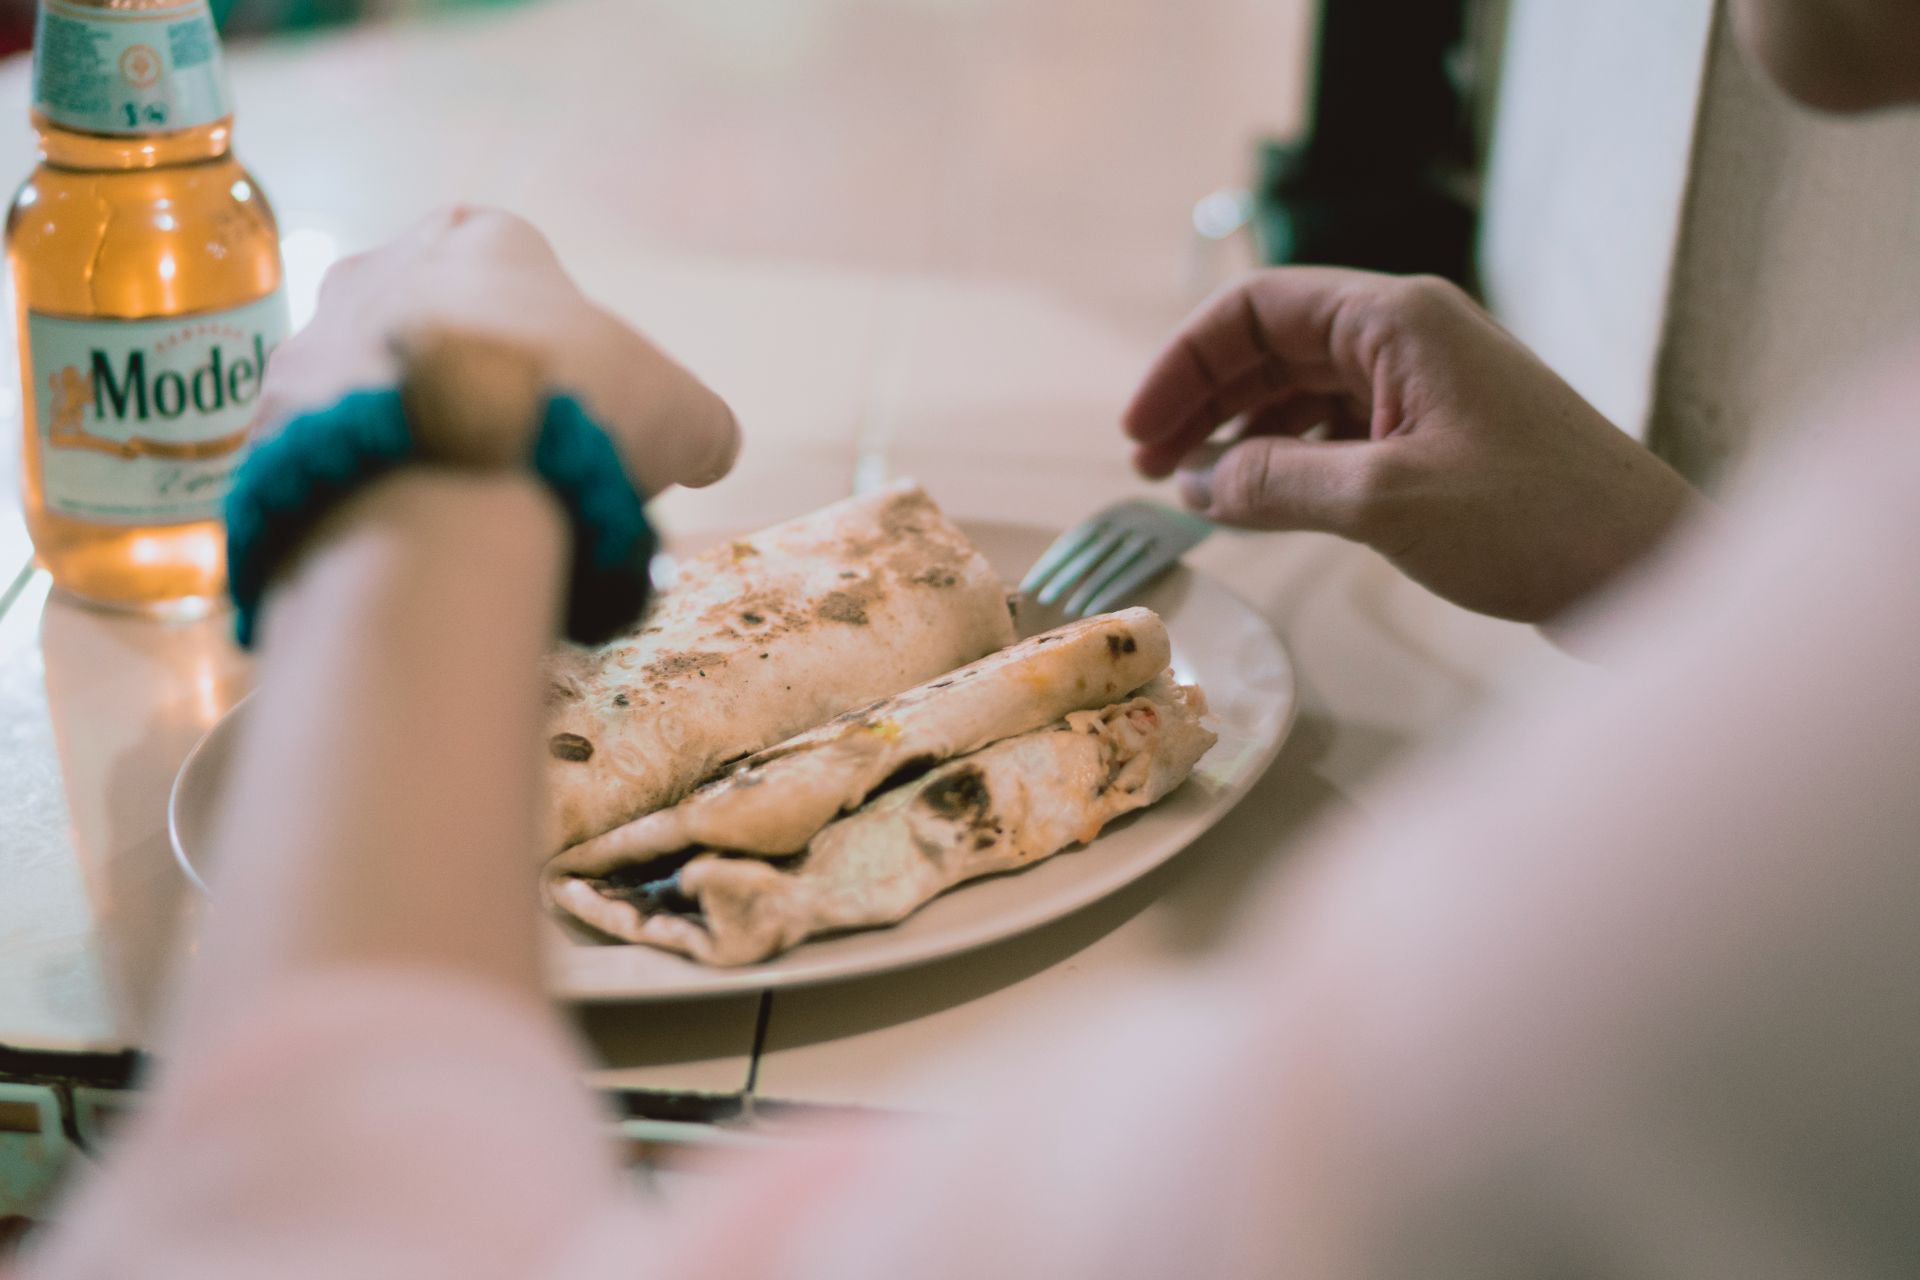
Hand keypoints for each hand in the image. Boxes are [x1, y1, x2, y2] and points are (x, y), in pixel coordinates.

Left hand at [256, 206, 739, 494]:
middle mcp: (377, 270)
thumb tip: (709, 453)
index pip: (519, 267)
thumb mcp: (683, 419)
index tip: (580, 403)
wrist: (442, 486)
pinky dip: (361, 495)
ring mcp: (308, 347)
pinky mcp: (264, 433)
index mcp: (479, 239)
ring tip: (459, 514)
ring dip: (409, 438)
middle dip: (472, 383)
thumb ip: (699, 428)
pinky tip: (405, 540)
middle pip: (435, 325)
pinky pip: (322, 462)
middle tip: (519, 459)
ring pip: (369, 392)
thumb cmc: (574, 416)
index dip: (557, 339)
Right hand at [1124, 269, 1699, 622]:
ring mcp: (1428, 386)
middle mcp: (1409, 336)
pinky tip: (1258, 501)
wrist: (1651, 568)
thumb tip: (1195, 487)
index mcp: (1397, 320)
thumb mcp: (1385, 502)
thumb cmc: (1533, 521)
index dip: (1184, 363)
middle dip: (1202, 400)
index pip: (1257, 309)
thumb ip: (1278, 484)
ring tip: (1190, 491)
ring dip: (1239, 433)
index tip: (1137, 432)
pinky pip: (1339, 431)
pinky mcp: (1443, 438)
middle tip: (1147, 468)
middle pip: (1273, 345)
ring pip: (1302, 390)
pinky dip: (1287, 460)